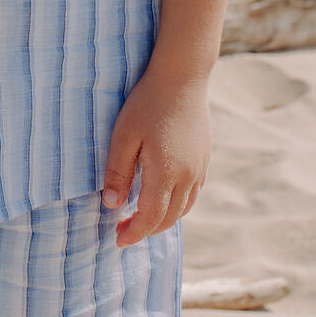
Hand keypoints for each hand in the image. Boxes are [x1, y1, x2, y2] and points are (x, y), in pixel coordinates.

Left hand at [100, 66, 210, 246]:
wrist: (182, 77)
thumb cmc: (147, 103)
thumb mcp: (124, 135)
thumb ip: (117, 172)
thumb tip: (111, 205)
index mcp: (166, 173)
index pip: (150, 217)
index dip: (133, 233)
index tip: (117, 239)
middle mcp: (188, 176)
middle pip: (168, 218)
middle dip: (146, 229)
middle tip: (123, 229)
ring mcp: (200, 168)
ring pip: (183, 208)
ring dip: (163, 219)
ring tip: (140, 216)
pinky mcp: (204, 159)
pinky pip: (193, 194)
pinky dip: (177, 205)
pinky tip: (162, 196)